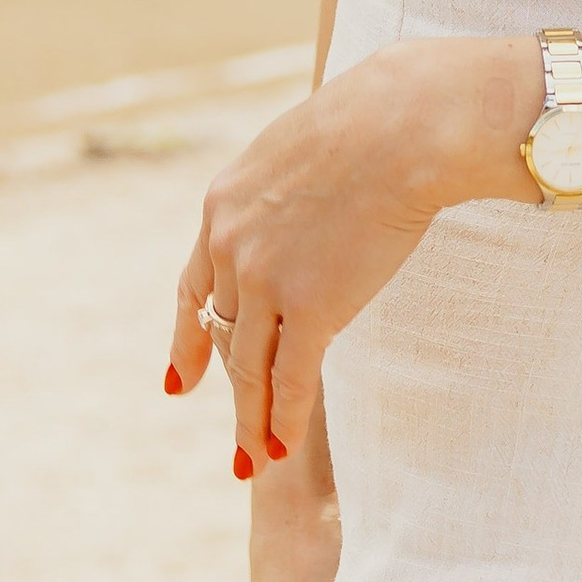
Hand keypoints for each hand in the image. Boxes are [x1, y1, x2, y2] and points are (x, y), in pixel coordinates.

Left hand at [167, 39, 518, 474]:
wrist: (402, 125)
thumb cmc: (372, 121)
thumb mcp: (297, 151)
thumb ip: (284, 193)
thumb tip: (306, 206)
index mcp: (221, 206)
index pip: (195, 286)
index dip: (188, 338)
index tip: (179, 380)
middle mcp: (230, 247)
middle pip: (222, 334)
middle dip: (224, 389)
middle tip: (233, 437)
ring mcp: (266, 281)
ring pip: (249, 368)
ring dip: (252, 421)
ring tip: (253, 460)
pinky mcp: (310, 307)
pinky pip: (290, 377)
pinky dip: (283, 418)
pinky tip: (281, 446)